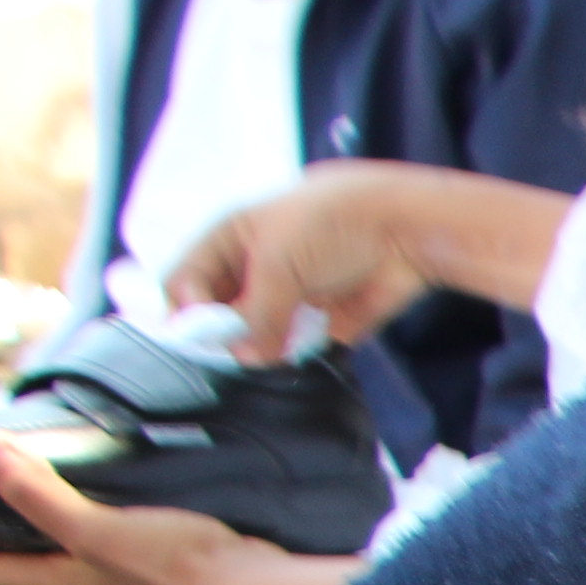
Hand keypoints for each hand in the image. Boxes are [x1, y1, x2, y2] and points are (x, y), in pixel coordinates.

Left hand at [0, 439, 355, 584]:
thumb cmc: (174, 565)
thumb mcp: (97, 527)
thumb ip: (40, 496)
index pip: (5, 575)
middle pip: (53, 579)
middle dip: (28, 558)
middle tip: (9, 532)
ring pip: (102, 580)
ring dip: (86, 559)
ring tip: (84, 528)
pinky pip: (148, 577)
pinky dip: (136, 559)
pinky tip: (151, 543)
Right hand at [166, 163, 450, 359]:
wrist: (401, 229)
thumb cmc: (330, 223)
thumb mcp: (278, 262)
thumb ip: (257, 313)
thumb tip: (246, 357)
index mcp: (227, 242)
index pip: (184, 282)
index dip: (187, 310)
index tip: (204, 335)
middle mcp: (249, 273)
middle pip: (215, 316)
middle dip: (221, 338)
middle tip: (235, 354)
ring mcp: (282, 301)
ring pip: (251, 339)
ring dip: (255, 353)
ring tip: (266, 358)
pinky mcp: (316, 325)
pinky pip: (290, 352)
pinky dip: (289, 360)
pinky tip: (292, 360)